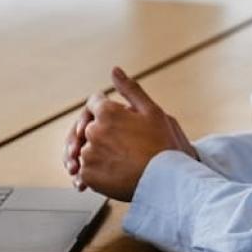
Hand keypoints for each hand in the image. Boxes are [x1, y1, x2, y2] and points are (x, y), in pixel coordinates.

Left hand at [68, 66, 197, 200]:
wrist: (167, 181)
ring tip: (122, 161)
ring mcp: (89, 154)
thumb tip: (114, 70)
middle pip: (89, 126)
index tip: (119, 121)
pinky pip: (84, 171)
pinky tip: (114, 174)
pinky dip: (95, 172)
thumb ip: (130, 89)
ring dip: (99, 152)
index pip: (95, 102)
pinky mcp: (87, 175)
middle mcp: (93, 131)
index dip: (107, 109)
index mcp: (107, 112)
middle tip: (124, 145)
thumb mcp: (152, 111)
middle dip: (103, 132)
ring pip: (87, 149)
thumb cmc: (164, 145)